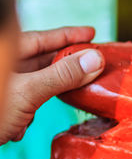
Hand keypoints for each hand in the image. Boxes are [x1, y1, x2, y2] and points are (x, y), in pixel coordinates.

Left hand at [0, 27, 104, 144]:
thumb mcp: (28, 91)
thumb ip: (62, 75)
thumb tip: (95, 58)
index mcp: (8, 52)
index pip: (45, 37)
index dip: (70, 34)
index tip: (92, 33)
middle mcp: (7, 66)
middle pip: (44, 60)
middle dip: (66, 67)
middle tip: (91, 64)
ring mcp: (5, 86)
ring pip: (38, 84)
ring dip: (46, 95)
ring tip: (56, 102)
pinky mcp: (3, 105)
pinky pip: (25, 103)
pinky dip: (28, 114)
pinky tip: (21, 125)